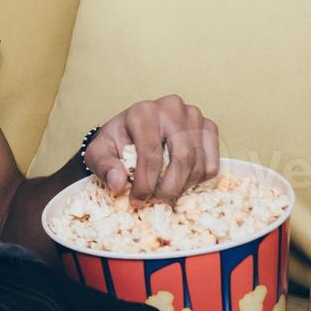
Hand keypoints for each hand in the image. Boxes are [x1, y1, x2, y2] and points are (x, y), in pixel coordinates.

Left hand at [82, 95, 220, 206]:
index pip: (151, 154)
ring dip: (183, 187)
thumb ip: (104, 167)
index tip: (137, 201)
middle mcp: (172, 108)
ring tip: (165, 193)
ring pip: (198, 163)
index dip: (146, 184)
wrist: (132, 129)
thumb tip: (118, 185)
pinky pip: (212, 164)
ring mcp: (194, 116)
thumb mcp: (99, 153)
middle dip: (169, 188)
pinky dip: (197, 180)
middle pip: (181, 158)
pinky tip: (179, 180)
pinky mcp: (209, 127)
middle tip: (156, 202)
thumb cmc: (117, 141)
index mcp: (143, 111)